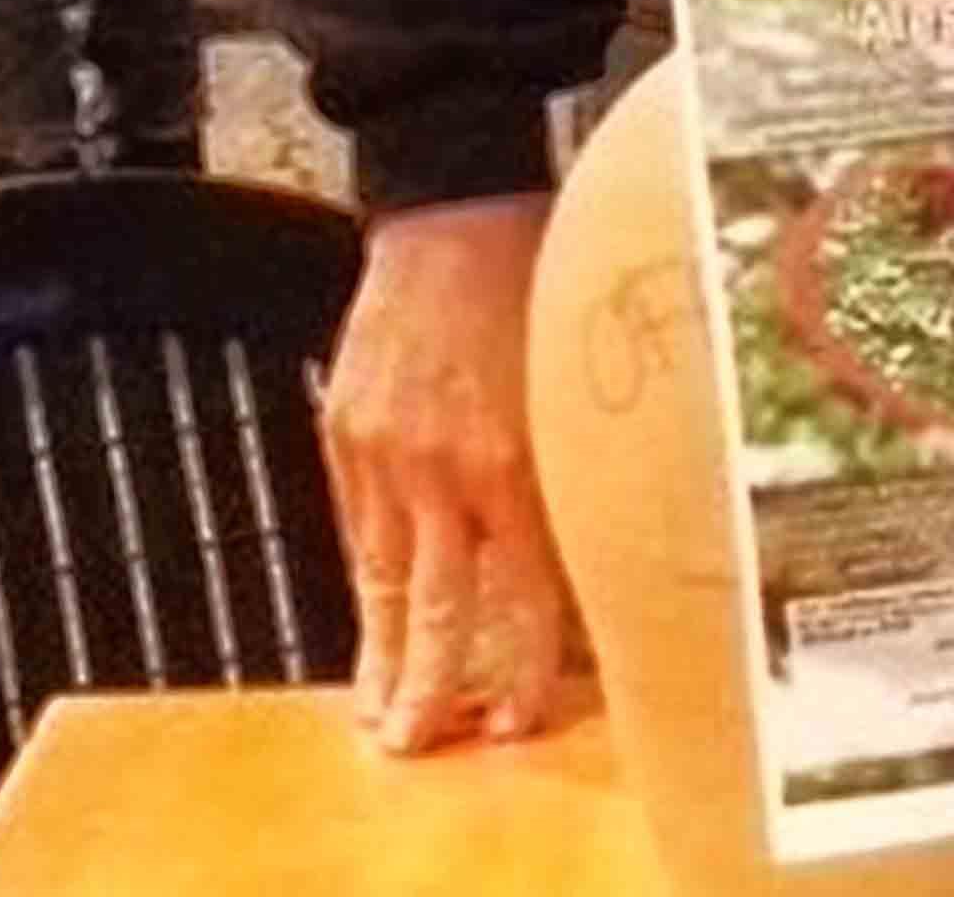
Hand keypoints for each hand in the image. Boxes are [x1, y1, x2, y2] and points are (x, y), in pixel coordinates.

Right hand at [321, 196, 577, 752]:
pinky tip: (369, 623)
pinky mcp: (348, 431)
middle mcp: (450, 467)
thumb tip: (605, 555)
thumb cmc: (543, 284)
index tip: (514, 718)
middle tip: (424, 745)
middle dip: (434, 688)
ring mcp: (388, 453)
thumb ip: (581, 474)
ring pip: (387, 581)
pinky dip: (366, 584)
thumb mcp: (582, 384)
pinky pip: (357, 530)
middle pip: (441, 609)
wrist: (459, 207)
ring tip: (382, 715)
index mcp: (520, 460)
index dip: (518, 668)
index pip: (522, 598)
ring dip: (385, 656)